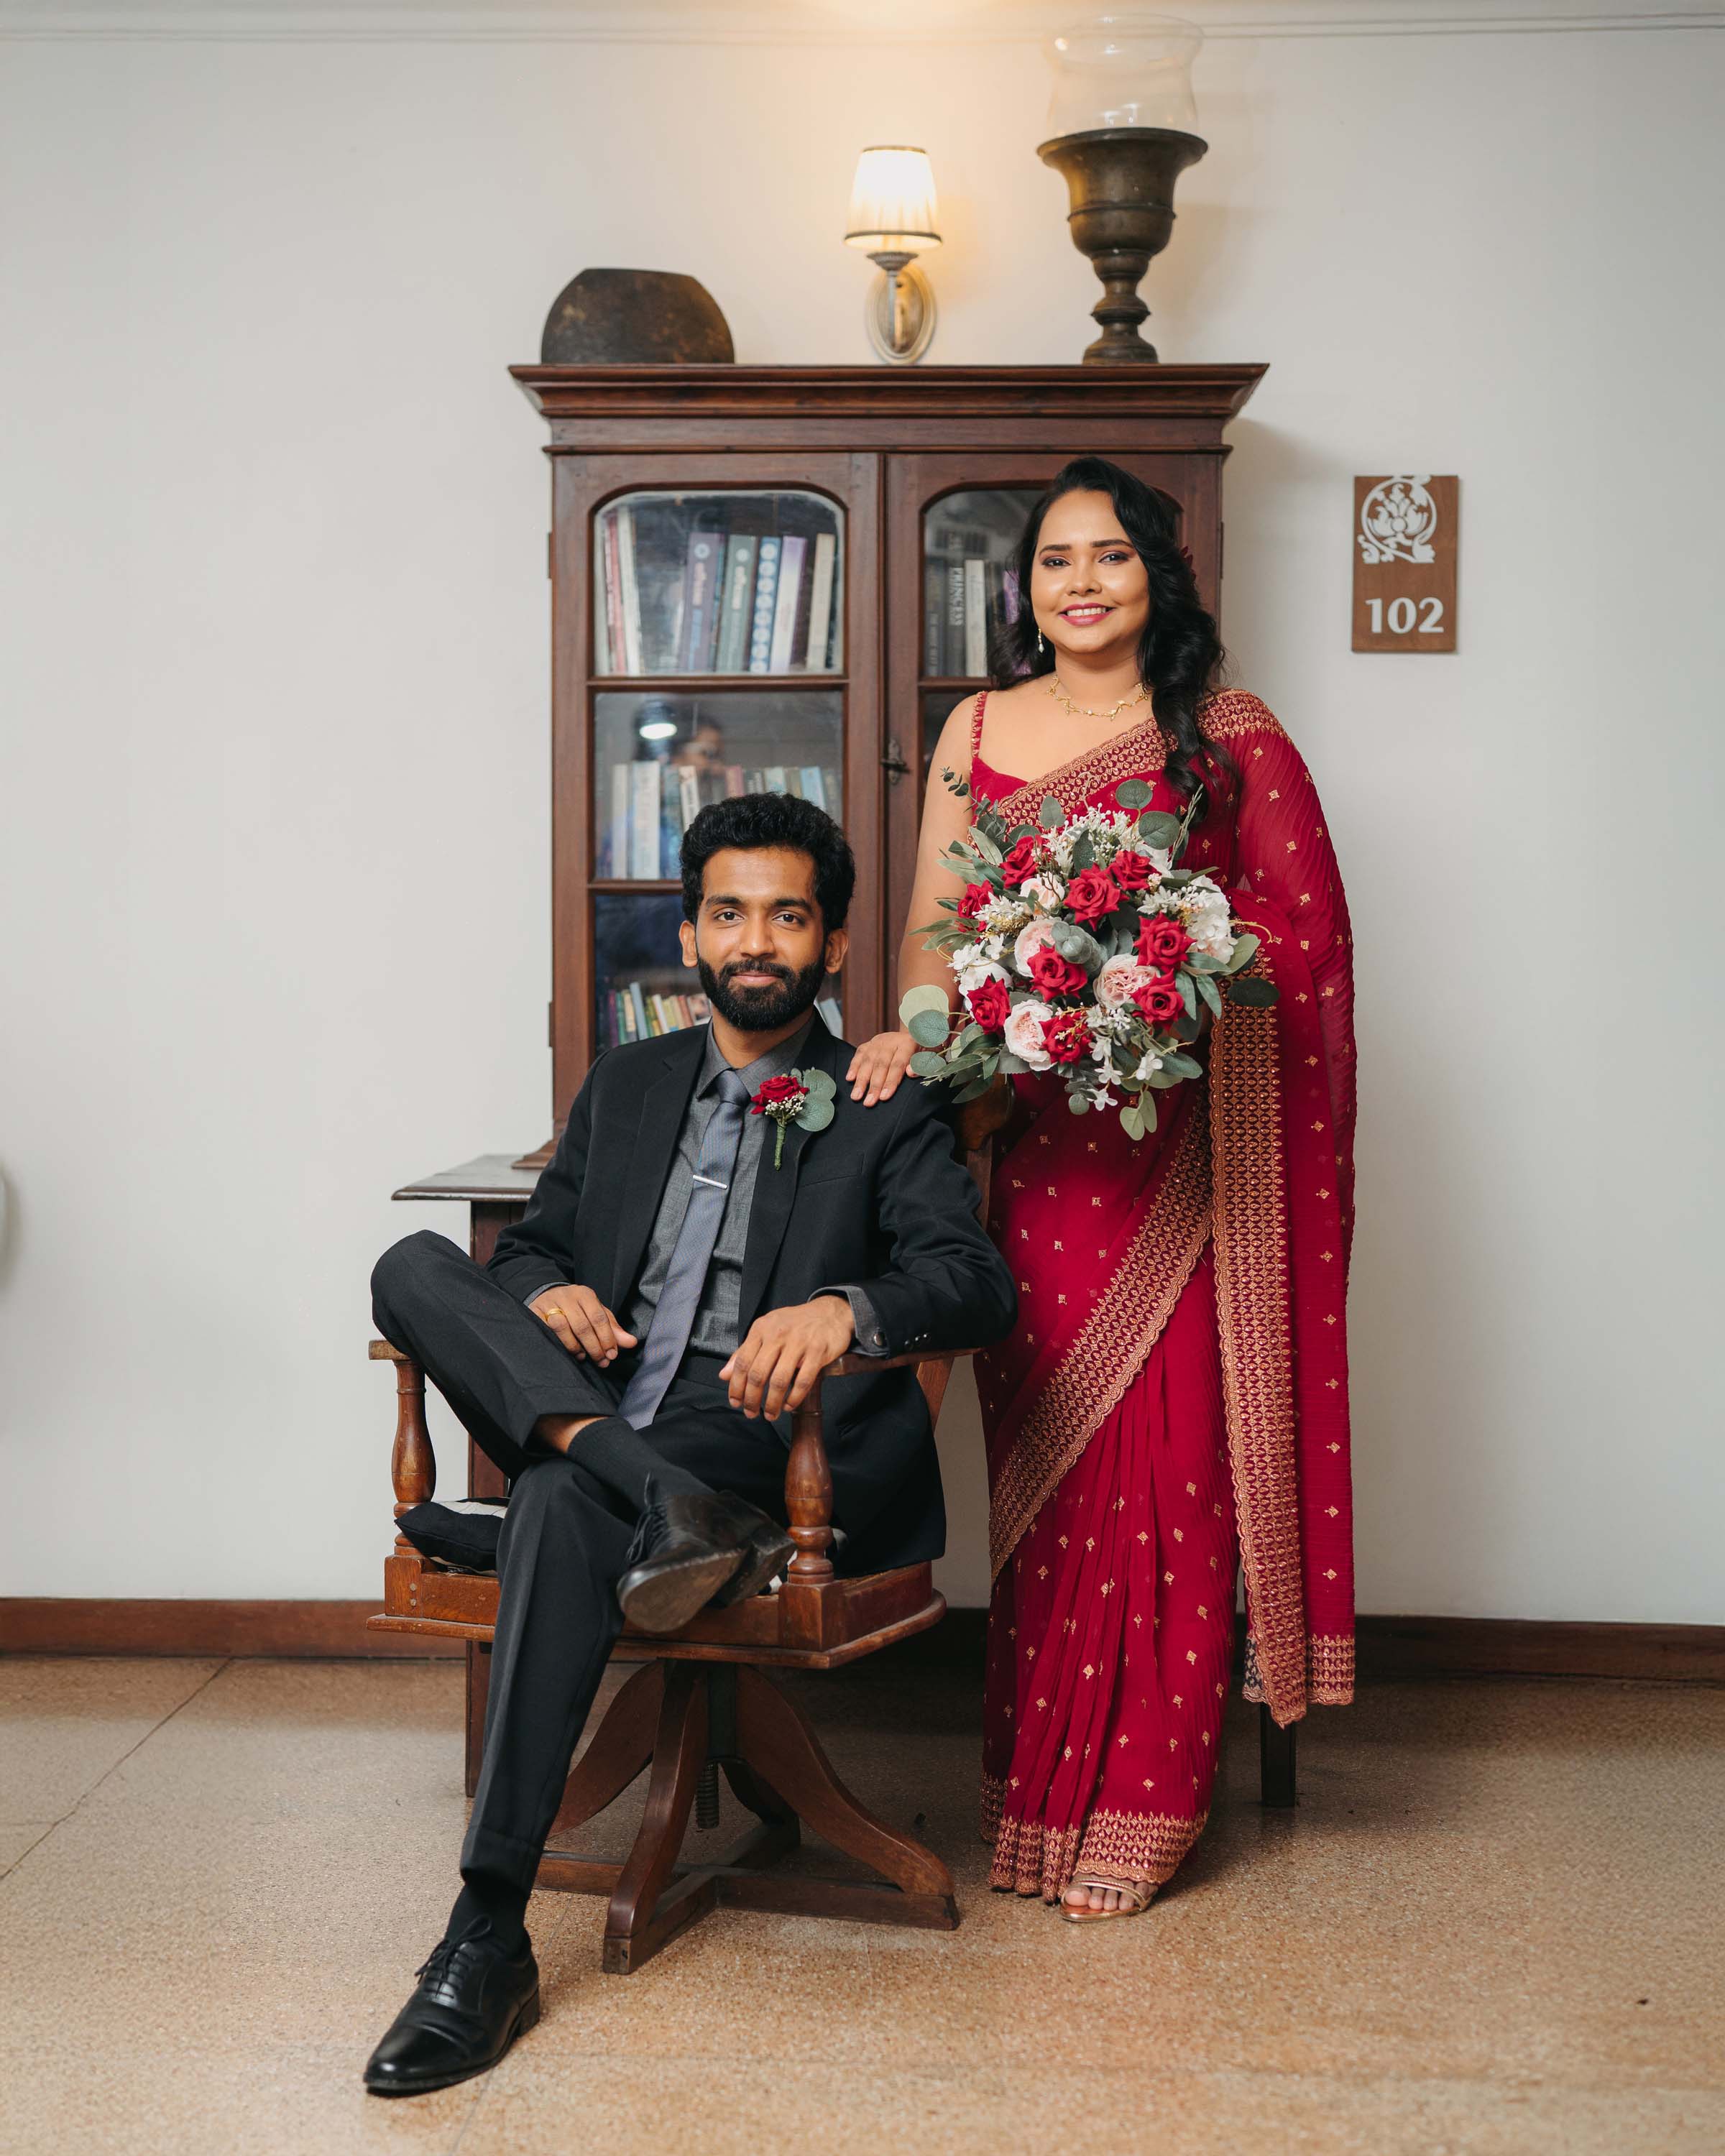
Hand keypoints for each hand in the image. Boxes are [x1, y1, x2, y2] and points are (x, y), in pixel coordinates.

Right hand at [529, 1284, 637, 1365]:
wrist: (548, 1298)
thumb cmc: (577, 1310)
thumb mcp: (596, 1315)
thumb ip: (613, 1329)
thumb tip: (631, 1342)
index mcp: (585, 1294)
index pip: (599, 1318)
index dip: (607, 1338)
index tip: (612, 1355)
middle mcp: (567, 1296)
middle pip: (582, 1326)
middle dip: (594, 1347)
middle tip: (601, 1361)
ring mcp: (549, 1304)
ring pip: (562, 1328)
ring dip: (575, 1347)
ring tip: (583, 1357)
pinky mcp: (534, 1313)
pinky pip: (545, 1331)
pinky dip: (558, 1344)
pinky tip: (567, 1353)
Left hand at [720, 1297, 854, 1419]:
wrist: (830, 1313)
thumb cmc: (795, 1324)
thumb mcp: (766, 1330)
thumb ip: (745, 1352)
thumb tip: (724, 1375)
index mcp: (762, 1329)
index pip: (742, 1362)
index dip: (736, 1386)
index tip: (735, 1402)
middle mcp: (778, 1334)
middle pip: (758, 1374)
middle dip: (751, 1399)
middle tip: (751, 1413)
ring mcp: (799, 1343)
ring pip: (779, 1380)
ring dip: (772, 1403)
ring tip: (770, 1414)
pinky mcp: (818, 1351)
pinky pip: (803, 1381)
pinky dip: (794, 1398)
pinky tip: (789, 1405)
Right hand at [845, 1027, 917, 1104]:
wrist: (913, 1032)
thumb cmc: (923, 1049)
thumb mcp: (931, 1055)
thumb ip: (923, 1064)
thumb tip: (911, 1072)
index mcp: (907, 1043)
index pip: (898, 1064)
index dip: (891, 1081)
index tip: (885, 1097)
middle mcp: (890, 1041)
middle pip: (881, 1065)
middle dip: (874, 1085)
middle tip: (869, 1102)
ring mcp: (878, 1042)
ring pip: (867, 1061)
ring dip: (861, 1080)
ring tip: (856, 1096)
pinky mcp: (868, 1044)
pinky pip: (859, 1055)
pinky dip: (853, 1067)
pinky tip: (849, 1079)